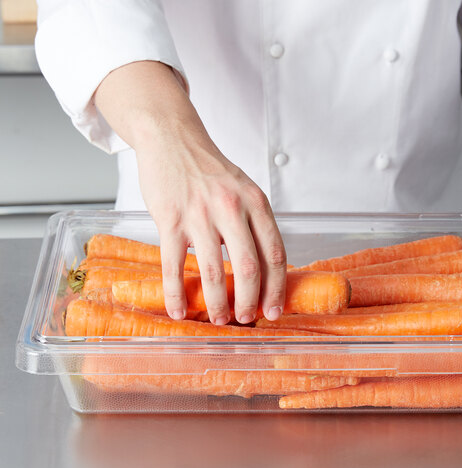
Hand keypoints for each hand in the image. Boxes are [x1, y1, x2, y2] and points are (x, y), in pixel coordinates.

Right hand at [137, 126, 286, 323]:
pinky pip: (173, 265)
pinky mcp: (170, 219)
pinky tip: (179, 311)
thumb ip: (256, 224)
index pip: (275, 254)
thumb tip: (266, 269)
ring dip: (217, 303)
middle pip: (249, 268)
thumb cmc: (210, 170)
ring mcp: (200, 214)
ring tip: (218, 319)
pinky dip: (176, 294)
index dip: (277, 288)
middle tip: (246, 319)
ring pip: (214, 271)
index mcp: (256, 203)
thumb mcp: (245, 189)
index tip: (274, 310)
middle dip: (250, 302)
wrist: (172, 138)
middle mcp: (232, 208)